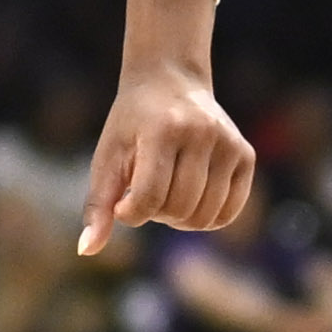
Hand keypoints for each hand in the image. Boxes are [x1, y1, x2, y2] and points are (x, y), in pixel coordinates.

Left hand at [86, 0, 253, 253]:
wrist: (170, 80)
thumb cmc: (132, 124)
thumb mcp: (107, 157)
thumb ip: (98, 205)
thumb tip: (86, 251)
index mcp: (163, 130)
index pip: (148, 197)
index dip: (130, 213)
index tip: (121, 203)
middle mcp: (201, 133)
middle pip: (177, 209)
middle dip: (155, 214)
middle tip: (145, 193)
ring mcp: (228, 143)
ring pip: (204, 216)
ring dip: (180, 219)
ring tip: (167, 195)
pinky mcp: (245, 154)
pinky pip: (229, 212)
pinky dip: (208, 219)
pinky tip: (190, 201)